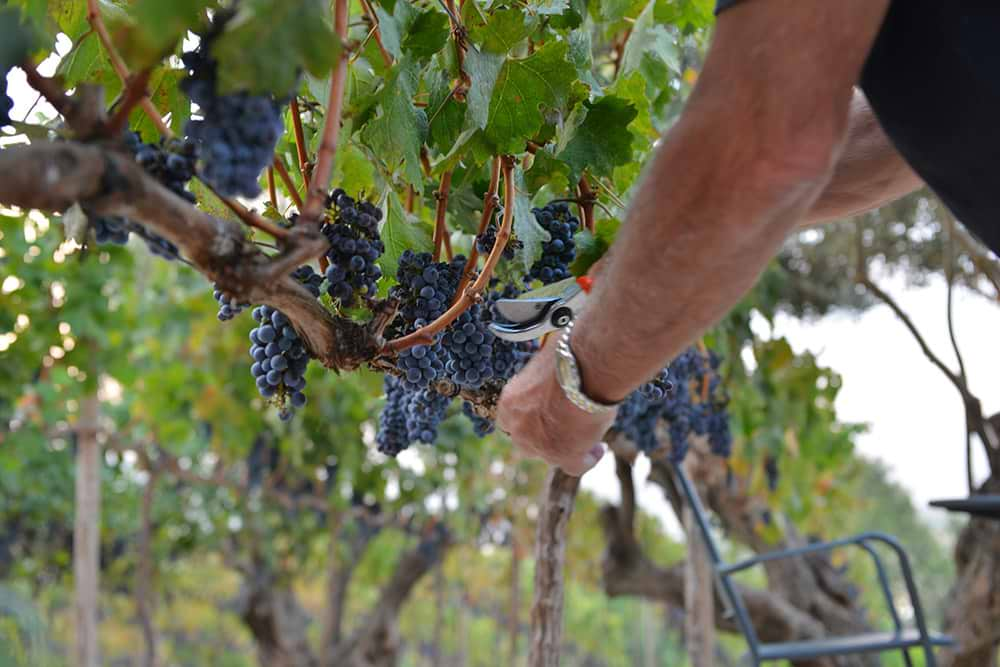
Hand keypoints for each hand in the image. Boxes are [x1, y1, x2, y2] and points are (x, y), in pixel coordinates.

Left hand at [495, 338, 612, 475]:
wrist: (583, 369)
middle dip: (546, 434)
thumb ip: (546, 371)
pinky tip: (598, 448)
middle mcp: (518, 427)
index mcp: (510, 402)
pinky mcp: (562, 455)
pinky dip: (587, 459)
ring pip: (550, 454)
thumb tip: (555, 357)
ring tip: (590, 436)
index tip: (547, 411)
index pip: (513, 417)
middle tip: (567, 425)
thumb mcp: (547, 360)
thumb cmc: (567, 355)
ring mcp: (538, 444)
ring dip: (568, 446)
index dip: (530, 416)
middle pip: (528, 439)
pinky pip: (574, 465)